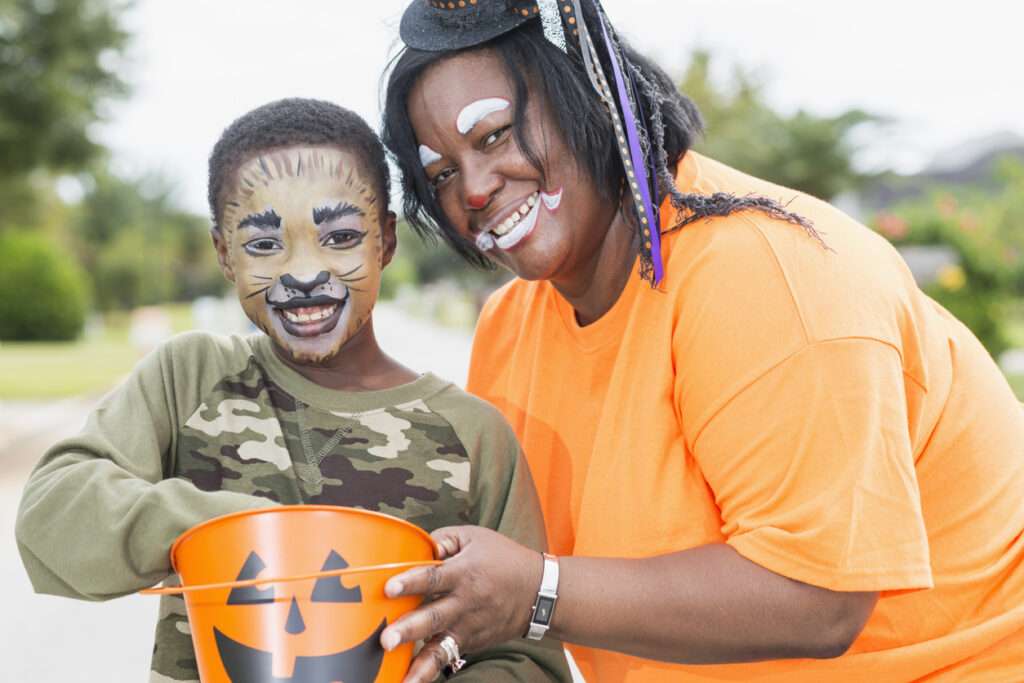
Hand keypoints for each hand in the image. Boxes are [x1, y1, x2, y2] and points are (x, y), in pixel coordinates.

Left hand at [379, 525, 543, 682]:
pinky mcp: (472, 643)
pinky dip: (432, 670)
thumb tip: (416, 546)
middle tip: (386, 639)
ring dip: (421, 664)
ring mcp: (469, 627)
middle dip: (409, 629)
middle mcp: (465, 603)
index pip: (434, 577)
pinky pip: (449, 657)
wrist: (538, 592)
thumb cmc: (503, 559)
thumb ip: (443, 539)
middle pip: (434, 617)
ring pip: (442, 648)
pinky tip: (412, 682)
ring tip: (404, 680)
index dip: (411, 582)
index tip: (389, 588)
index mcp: (464, 572)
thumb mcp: (475, 537)